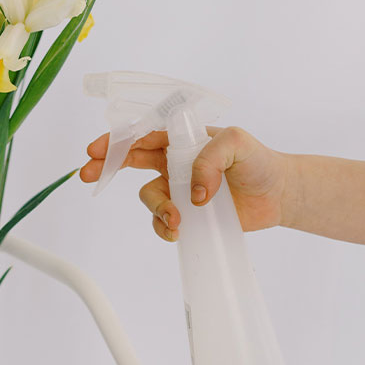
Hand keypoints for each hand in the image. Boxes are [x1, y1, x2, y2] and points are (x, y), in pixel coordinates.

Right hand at [79, 127, 292, 241]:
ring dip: (155, 208)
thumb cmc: (259, 161)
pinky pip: (162, 221)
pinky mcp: (186, 213)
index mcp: (182, 138)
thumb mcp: (237, 143)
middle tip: (86, 174)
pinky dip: (164, 227)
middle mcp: (174, 161)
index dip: (116, 141)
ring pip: (149, 197)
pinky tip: (178, 230)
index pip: (142, 134)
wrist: (277, 194)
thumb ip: (210, 157)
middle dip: (106, 166)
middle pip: (130, 161)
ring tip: (175, 220)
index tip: (95, 150)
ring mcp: (178, 188)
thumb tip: (193, 191)